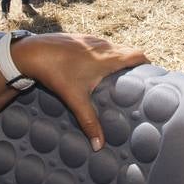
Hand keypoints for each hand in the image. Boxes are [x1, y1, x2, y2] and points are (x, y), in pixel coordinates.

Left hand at [14, 33, 148, 149]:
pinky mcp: (80, 38)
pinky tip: (95, 68)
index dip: (148, 64)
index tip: (151, 76)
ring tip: (119, 76)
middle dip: (134, 64)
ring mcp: (91, 39)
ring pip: (113, 47)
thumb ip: (89, 121)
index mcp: (108, 57)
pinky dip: (104, 54)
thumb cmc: (56, 72)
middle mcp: (103, 45)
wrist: (32, 51)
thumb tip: (99, 146)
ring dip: (119, 58)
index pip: (138, 55)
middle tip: (136, 81)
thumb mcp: (74, 99)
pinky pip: (100, 45)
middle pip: (128, 51)